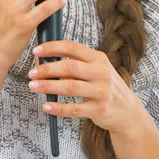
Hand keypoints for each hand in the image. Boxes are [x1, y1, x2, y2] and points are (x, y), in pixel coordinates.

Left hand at [28, 40, 142, 133]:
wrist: (127, 110)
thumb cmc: (104, 86)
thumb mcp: (95, 69)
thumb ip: (74, 64)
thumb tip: (43, 62)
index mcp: (98, 58)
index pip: (72, 47)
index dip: (52, 47)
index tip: (37, 51)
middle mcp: (101, 73)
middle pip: (69, 67)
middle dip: (47, 69)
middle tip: (31, 72)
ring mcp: (101, 91)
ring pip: (70, 87)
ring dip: (48, 86)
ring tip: (33, 86)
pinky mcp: (99, 110)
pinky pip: (74, 109)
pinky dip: (58, 108)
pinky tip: (46, 106)